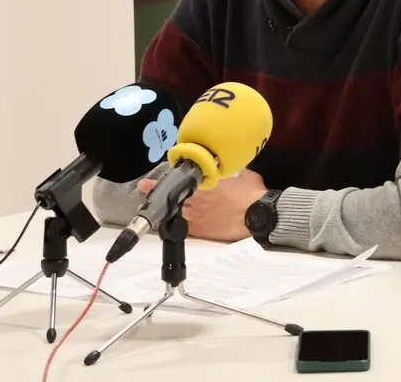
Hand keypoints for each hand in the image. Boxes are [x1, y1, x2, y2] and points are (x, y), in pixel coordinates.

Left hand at [137, 169, 266, 241]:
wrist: (256, 215)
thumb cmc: (252, 195)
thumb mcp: (247, 176)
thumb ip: (239, 172)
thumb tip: (240, 168)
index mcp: (206, 186)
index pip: (179, 183)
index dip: (161, 183)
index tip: (146, 183)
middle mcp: (197, 201)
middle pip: (172, 199)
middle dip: (156, 195)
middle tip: (144, 191)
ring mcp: (197, 217)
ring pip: (175, 214)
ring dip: (164, 212)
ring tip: (152, 211)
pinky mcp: (202, 231)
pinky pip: (184, 229)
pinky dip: (176, 227)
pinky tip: (170, 227)